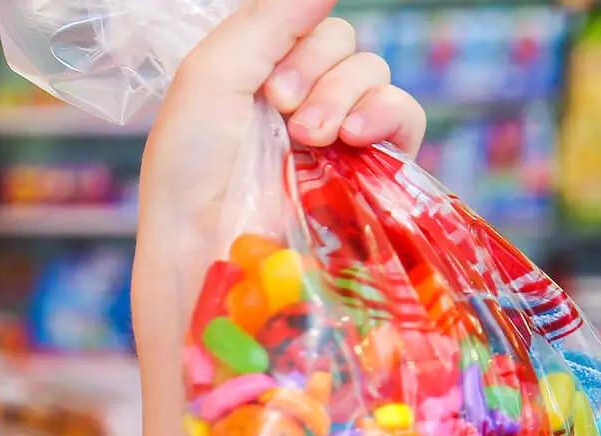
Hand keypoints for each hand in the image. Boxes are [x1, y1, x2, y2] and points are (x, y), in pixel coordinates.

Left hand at [134, 0, 424, 322]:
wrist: (208, 247)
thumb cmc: (194, 169)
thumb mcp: (212, 75)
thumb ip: (269, 18)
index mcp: (257, 76)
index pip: (305, 24)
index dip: (296, 41)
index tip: (268, 87)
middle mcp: (298, 102)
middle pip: (343, 42)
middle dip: (316, 69)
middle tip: (283, 111)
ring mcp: (336, 138)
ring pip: (373, 73)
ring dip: (344, 94)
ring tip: (312, 137)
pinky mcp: (370, 172)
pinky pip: (406, 115)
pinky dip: (388, 113)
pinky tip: (357, 137)